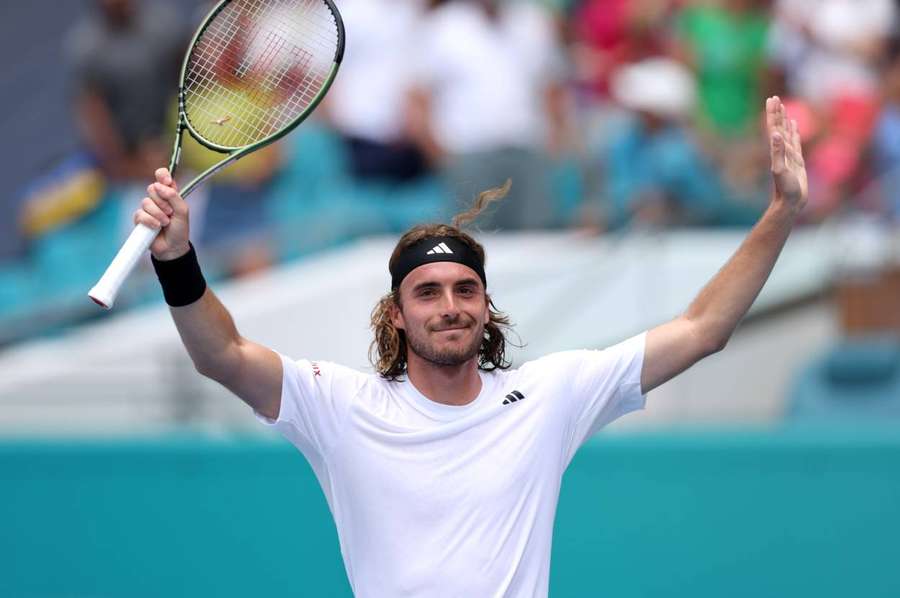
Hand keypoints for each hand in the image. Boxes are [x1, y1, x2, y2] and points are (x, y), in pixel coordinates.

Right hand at [134, 168, 190, 260]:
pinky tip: (156, 227)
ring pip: (146, 202)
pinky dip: (150, 221)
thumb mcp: (183, 211)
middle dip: (162, 201)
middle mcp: (157, 199)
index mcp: (169, 194)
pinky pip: (140, 214)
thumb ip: (174, 196)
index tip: (167, 182)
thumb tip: (159, 185)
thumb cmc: (179, 230)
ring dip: (158, 214)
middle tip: (170, 212)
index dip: (162, 176)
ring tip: (165, 223)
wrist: (172, 247)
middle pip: (152, 188)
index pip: (162, 176)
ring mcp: (147, 208)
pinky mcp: (139, 219)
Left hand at [766, 96, 807, 213]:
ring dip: (784, 120)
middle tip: (774, 98)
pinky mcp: (796, 160)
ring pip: (786, 132)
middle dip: (777, 112)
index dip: (773, 114)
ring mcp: (789, 154)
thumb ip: (778, 152)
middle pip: (778, 127)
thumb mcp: (780, 170)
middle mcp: (781, 150)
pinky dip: (794, 132)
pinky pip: (795, 141)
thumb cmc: (785, 189)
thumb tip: (775, 134)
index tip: (772, 100)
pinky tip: (794, 126)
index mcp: (777, 150)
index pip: (774, 127)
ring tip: (783, 107)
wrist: (791, 202)